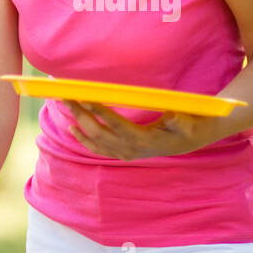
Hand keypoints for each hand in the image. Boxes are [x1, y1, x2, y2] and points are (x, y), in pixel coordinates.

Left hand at [65, 101, 214, 159]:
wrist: (188, 143)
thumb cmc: (187, 126)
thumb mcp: (187, 122)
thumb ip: (179, 121)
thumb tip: (172, 116)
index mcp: (142, 139)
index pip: (115, 123)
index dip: (99, 111)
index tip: (85, 98)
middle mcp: (129, 148)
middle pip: (98, 131)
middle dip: (81, 114)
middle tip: (66, 98)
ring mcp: (123, 153)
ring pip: (94, 141)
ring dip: (78, 124)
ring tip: (65, 108)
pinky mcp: (121, 154)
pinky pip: (98, 149)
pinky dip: (84, 140)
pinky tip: (74, 128)